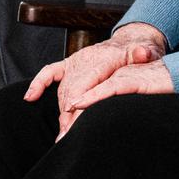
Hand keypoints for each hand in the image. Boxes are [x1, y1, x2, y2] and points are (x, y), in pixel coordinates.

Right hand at [25, 23, 170, 136]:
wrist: (130, 42)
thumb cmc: (140, 52)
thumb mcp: (148, 51)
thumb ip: (145, 53)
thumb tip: (144, 53)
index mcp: (104, 57)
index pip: (90, 78)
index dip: (81, 96)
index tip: (73, 112)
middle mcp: (86, 58)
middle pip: (73, 88)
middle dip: (69, 113)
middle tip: (67, 136)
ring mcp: (75, 61)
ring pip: (63, 88)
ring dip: (61, 111)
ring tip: (62, 134)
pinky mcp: (68, 64)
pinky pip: (49, 72)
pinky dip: (38, 84)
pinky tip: (30, 98)